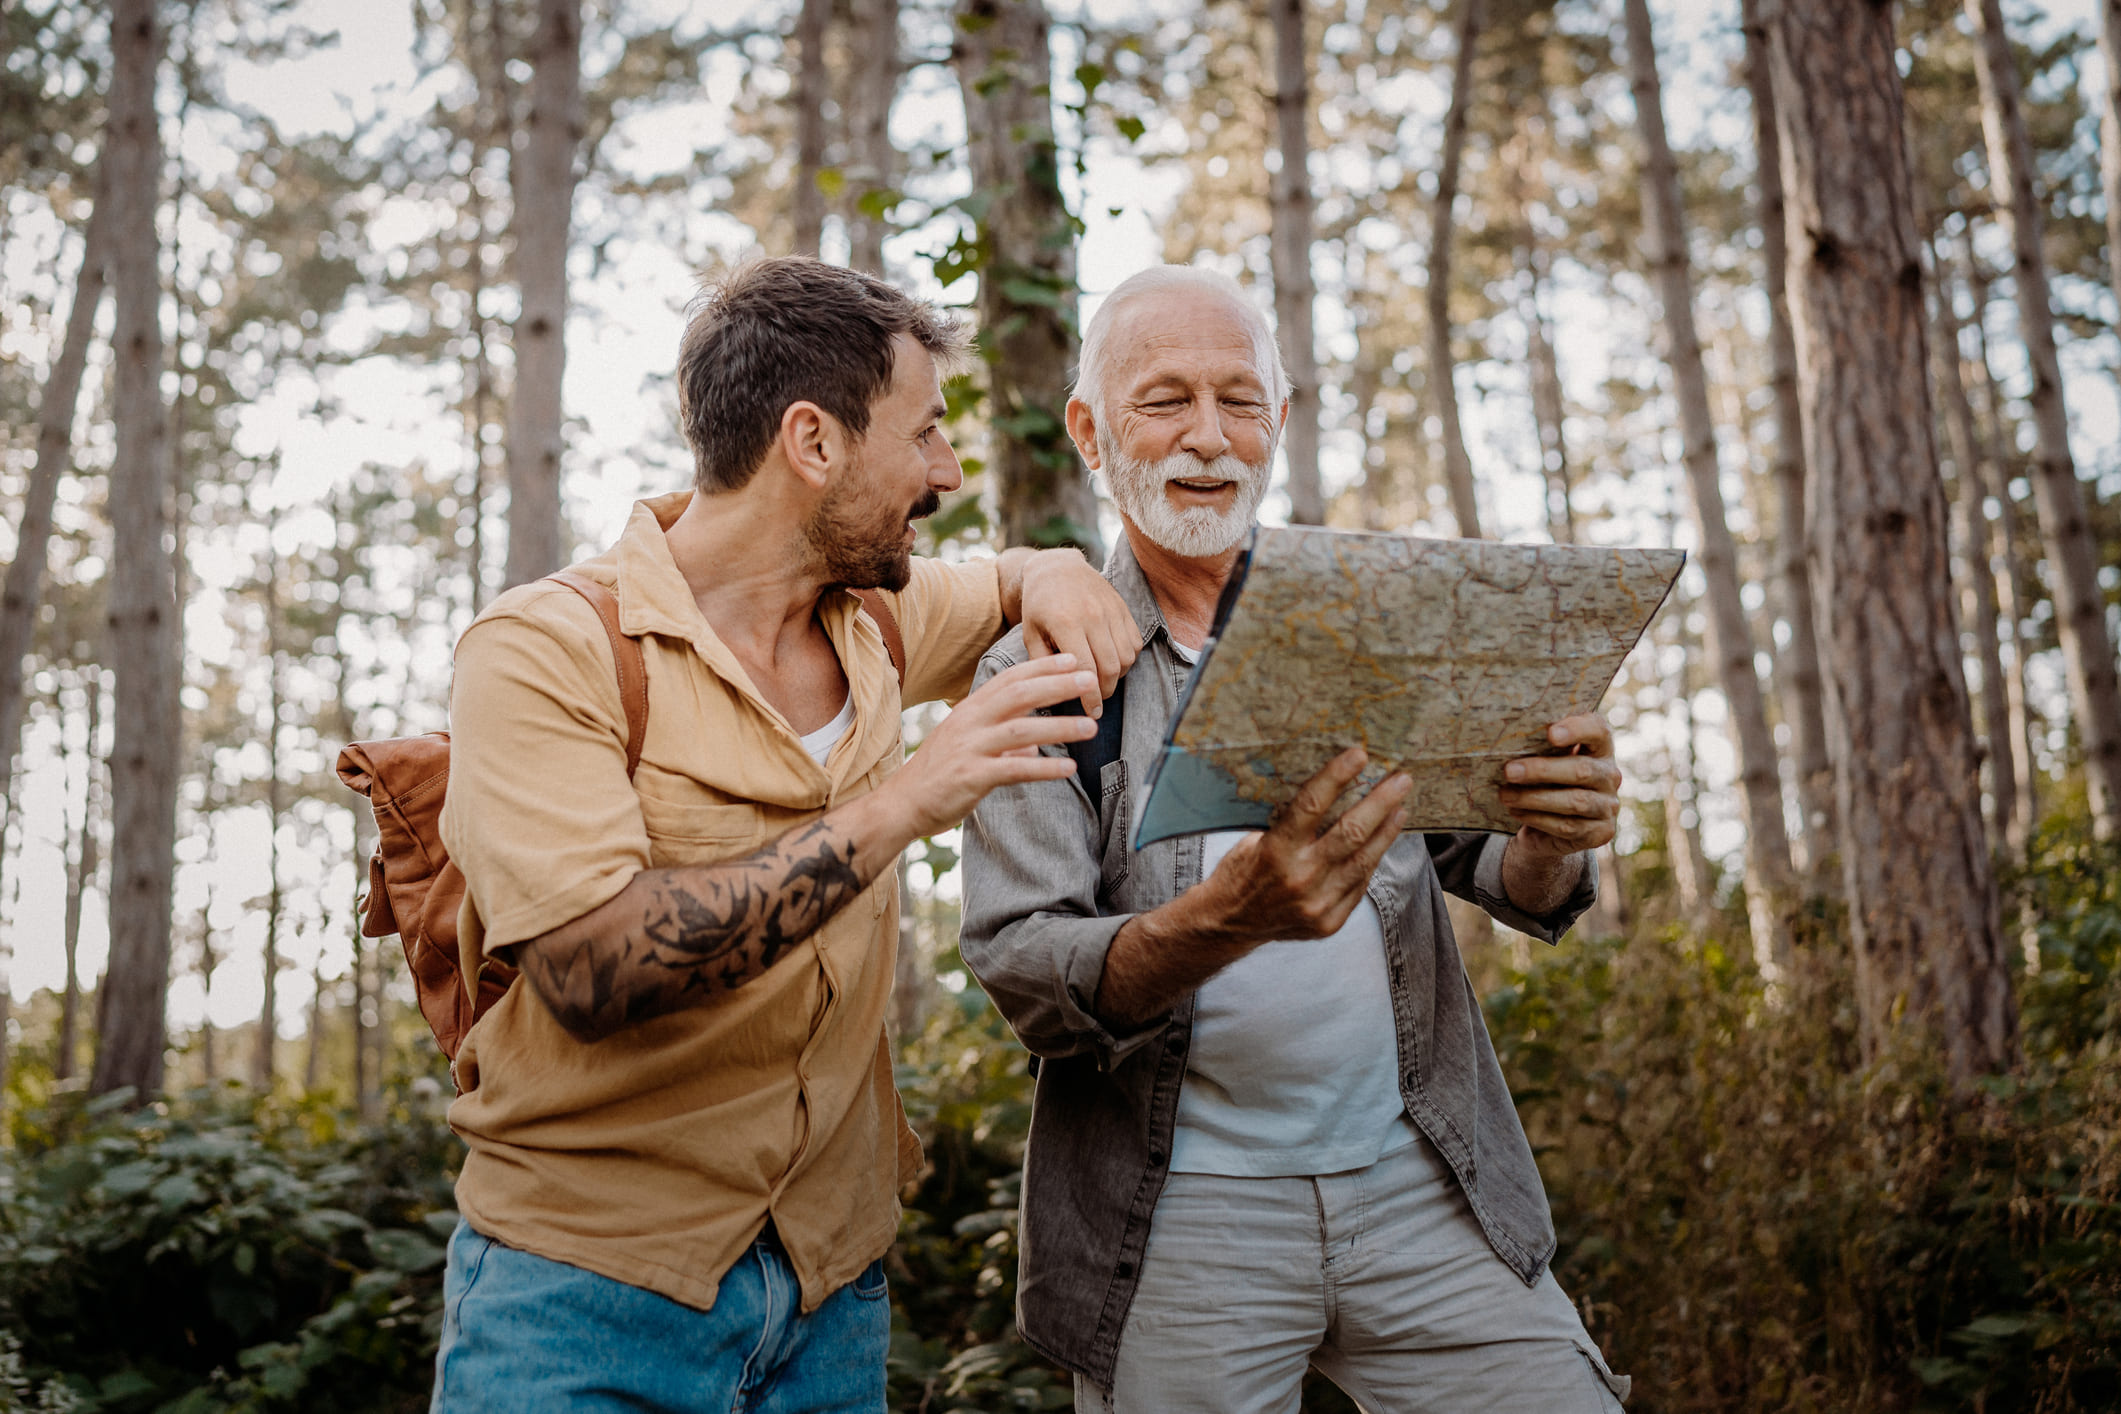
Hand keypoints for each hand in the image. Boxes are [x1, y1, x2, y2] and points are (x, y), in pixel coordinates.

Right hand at [883, 655, 1099, 838]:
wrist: (902, 803)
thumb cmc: (937, 775)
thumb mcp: (968, 748)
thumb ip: (1001, 744)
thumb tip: (1031, 750)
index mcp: (970, 710)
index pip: (1010, 679)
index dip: (1042, 667)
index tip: (1072, 660)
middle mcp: (970, 722)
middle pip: (1018, 695)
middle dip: (1057, 685)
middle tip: (1090, 680)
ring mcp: (970, 748)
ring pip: (1021, 731)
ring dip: (1059, 727)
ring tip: (1091, 728)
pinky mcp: (971, 777)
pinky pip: (1014, 770)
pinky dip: (1044, 769)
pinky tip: (1069, 769)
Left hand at [1016, 549, 1139, 715]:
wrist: (1057, 568)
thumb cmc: (1039, 605)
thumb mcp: (1030, 634)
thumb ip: (1042, 664)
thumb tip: (1054, 695)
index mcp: (1065, 624)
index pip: (1085, 671)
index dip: (1091, 697)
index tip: (1092, 712)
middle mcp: (1092, 616)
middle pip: (1110, 668)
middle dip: (1105, 691)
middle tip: (1097, 700)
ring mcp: (1110, 611)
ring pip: (1126, 658)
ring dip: (1118, 676)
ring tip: (1103, 680)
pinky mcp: (1122, 608)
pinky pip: (1135, 643)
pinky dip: (1128, 659)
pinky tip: (1113, 661)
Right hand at [1196, 747, 1411, 945]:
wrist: (1230, 924)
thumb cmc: (1242, 872)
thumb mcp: (1255, 840)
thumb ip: (1290, 823)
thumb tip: (1330, 792)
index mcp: (1275, 850)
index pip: (1311, 805)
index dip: (1337, 777)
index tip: (1359, 754)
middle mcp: (1299, 878)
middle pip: (1351, 833)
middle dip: (1380, 802)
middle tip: (1401, 781)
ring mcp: (1317, 903)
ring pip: (1364, 860)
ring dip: (1386, 831)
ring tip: (1400, 809)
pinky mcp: (1329, 922)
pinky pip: (1359, 886)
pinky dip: (1371, 861)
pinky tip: (1381, 843)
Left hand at [1499, 712, 1620, 861]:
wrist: (1549, 826)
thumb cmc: (1544, 780)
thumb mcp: (1543, 758)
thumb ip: (1537, 744)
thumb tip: (1506, 738)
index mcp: (1599, 748)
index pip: (1598, 730)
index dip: (1577, 729)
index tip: (1550, 734)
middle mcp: (1609, 775)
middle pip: (1582, 769)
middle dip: (1542, 770)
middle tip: (1509, 771)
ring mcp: (1608, 806)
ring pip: (1575, 801)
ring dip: (1535, 798)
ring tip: (1505, 795)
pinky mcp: (1600, 832)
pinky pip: (1568, 826)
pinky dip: (1538, 819)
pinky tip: (1516, 811)